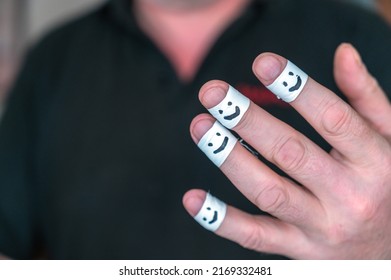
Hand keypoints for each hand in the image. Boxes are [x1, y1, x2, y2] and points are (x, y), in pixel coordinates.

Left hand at [183, 43, 390, 258]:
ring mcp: (322, 227)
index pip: (333, 118)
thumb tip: (343, 53)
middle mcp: (349, 196)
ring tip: (201, 127)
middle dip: (248, 120)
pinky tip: (192, 199)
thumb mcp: (389, 139)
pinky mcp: (299, 251)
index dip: (296, 88)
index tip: (262, 63)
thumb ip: (366, 97)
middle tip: (212, 93)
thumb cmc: (387, 185)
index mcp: (375, 161)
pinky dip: (222, 221)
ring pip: (269, 191)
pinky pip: (256, 238)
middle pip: (291, 153)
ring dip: (230, 159)